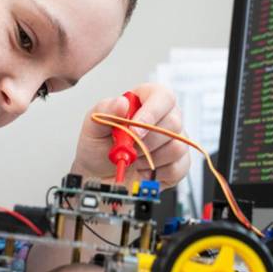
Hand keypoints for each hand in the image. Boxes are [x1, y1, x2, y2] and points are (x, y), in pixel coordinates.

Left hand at [71, 83, 189, 188]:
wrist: (98, 175)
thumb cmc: (98, 146)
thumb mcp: (93, 125)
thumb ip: (105, 110)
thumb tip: (122, 102)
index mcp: (146, 99)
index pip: (162, 96)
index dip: (151, 113)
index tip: (134, 129)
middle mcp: (164, 116)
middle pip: (173, 123)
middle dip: (146, 142)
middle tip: (128, 148)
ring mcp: (174, 139)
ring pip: (176, 147)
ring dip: (149, 158)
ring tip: (134, 158)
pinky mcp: (178, 162)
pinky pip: (178, 167)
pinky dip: (157, 172)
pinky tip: (143, 169)